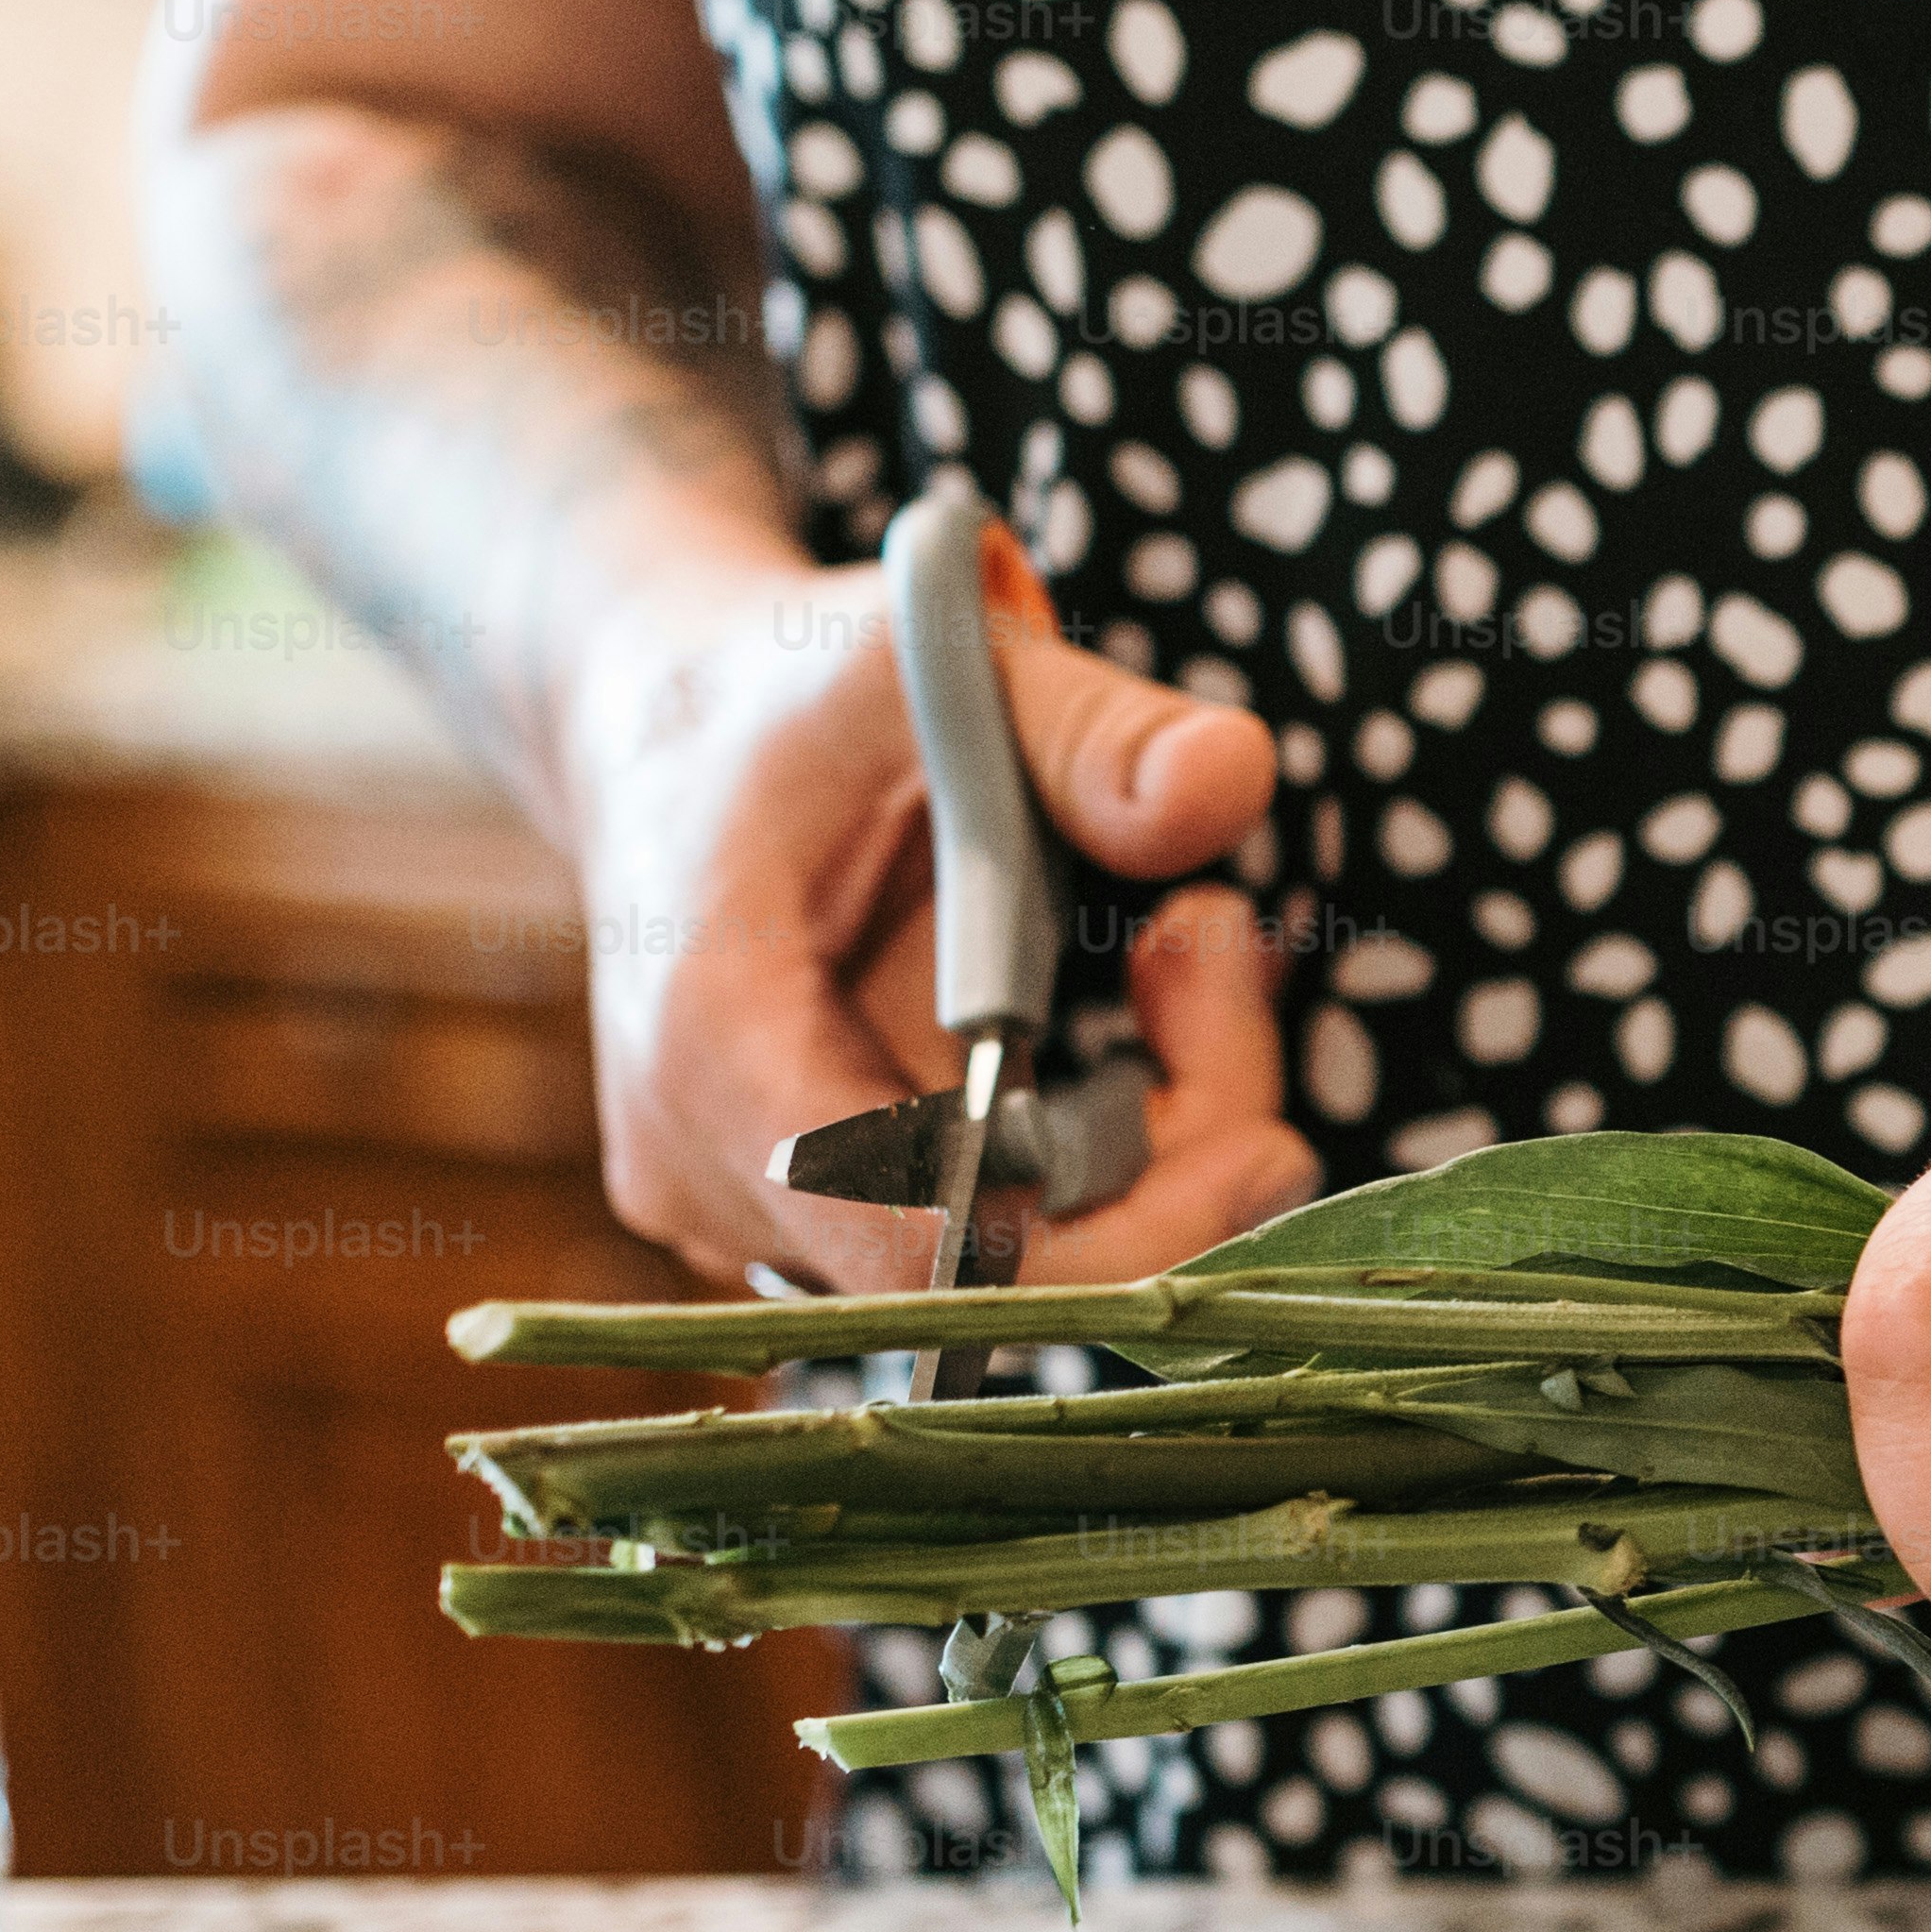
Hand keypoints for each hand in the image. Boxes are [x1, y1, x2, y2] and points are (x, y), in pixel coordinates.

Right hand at [558, 521, 1315, 1291]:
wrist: (664, 739)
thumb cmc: (788, 695)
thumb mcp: (931, 664)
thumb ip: (1083, 726)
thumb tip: (1229, 778)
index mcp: (717, 1054)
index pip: (931, 1256)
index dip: (1122, 1240)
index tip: (1265, 1136)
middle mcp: (721, 1176)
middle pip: (1013, 1267)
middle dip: (1177, 1141)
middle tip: (1226, 951)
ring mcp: (766, 1215)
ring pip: (1032, 1261)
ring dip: (1163, 1130)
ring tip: (1189, 947)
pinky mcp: (827, 1217)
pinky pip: (1014, 1234)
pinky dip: (1118, 1141)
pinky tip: (1142, 1004)